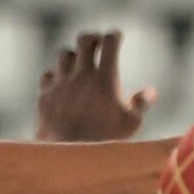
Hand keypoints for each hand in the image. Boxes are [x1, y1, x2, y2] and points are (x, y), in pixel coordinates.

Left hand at [37, 30, 155, 142]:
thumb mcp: (131, 124)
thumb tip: (149, 92)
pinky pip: (48, 75)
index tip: (117, 38)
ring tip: (80, 65)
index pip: (110, 41)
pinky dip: (56, 75)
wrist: (69, 158)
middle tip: (98, 45)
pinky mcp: (44, 95)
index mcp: (105, 78)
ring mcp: (60, 84)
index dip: (115, 36)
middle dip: (93, 38)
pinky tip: (62, 83)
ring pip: (64, 54)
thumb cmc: (105, 141)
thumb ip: (141, 104)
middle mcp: (81, 76)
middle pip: (85, 40)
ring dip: (74, 56)